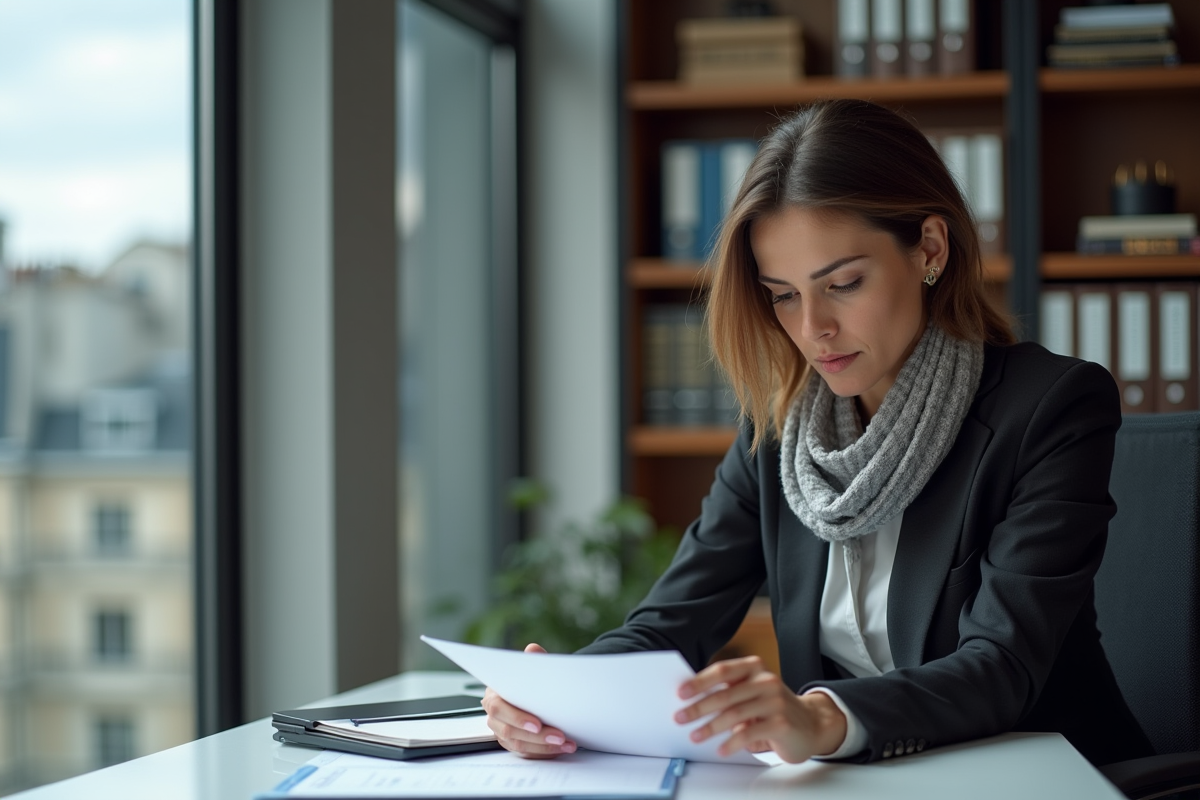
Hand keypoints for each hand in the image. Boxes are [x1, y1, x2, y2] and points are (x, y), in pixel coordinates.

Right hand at [480, 643, 576, 757]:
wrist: (536, 692)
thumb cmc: (531, 681)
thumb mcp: (532, 668)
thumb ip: (534, 660)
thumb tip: (533, 650)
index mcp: (493, 694)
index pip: (499, 707)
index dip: (517, 717)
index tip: (537, 723)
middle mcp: (494, 715)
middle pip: (509, 731)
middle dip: (537, 736)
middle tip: (559, 736)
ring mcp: (502, 731)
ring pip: (519, 744)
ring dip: (544, 746)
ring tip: (566, 743)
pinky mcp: (512, 743)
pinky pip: (526, 752)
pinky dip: (545, 752)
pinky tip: (562, 748)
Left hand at [673, 655, 846, 762]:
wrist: (812, 724)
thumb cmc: (774, 708)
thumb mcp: (752, 693)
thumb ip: (729, 693)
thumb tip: (692, 701)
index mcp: (755, 668)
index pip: (723, 670)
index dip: (700, 681)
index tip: (681, 692)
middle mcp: (766, 681)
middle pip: (726, 693)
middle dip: (699, 707)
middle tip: (680, 717)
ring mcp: (776, 701)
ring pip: (735, 714)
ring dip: (711, 727)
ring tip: (696, 736)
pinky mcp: (782, 723)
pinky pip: (750, 733)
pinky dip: (732, 743)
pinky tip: (721, 749)